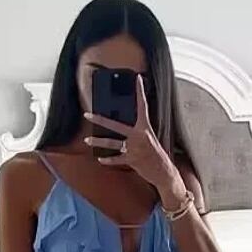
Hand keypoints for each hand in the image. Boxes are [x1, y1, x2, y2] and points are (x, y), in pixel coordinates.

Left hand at [83, 75, 183, 199]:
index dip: (140, 91)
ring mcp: (134, 148)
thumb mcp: (150, 139)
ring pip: (111, 143)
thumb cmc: (157, 156)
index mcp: (145, 128)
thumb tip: (123, 130)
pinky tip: (100, 159)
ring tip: (87, 140)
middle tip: (87, 114)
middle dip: (99, 120)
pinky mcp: (132, 160)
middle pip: (115, 125)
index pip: (142, 106)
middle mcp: (139, 136)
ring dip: (98, 142)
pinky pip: (116, 159)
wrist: (164, 172)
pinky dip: (108, 160)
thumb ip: (138, 132)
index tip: (137, 79)